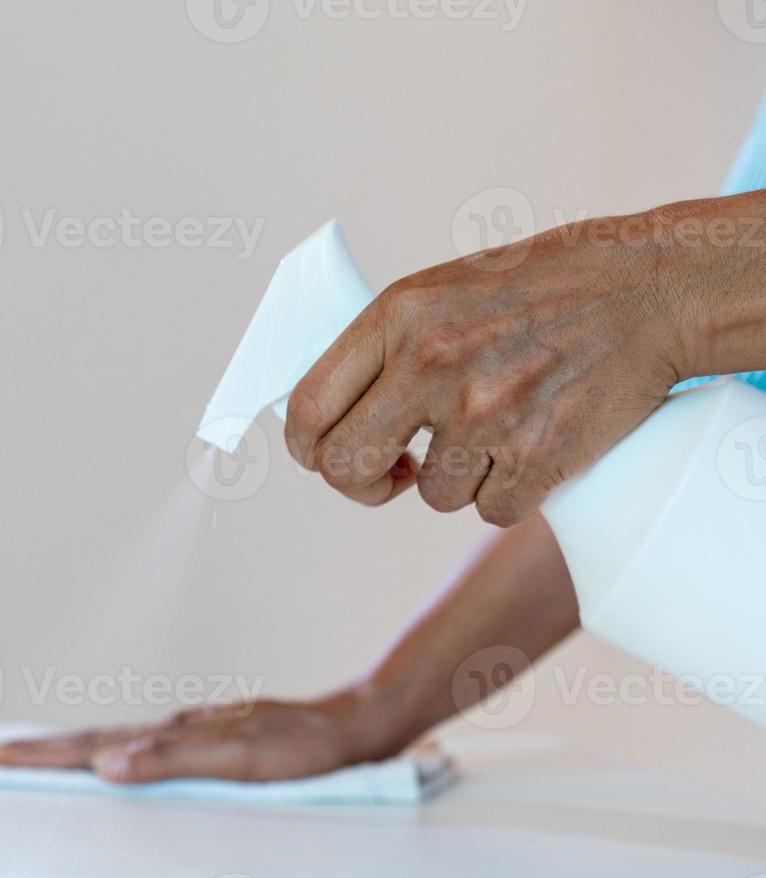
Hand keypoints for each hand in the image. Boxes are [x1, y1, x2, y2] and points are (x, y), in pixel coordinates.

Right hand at [0, 700, 393, 783]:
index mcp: (168, 736)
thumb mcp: (240, 759)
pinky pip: (137, 748)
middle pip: (84, 740)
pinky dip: (103, 753)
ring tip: (22, 755)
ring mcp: (185, 733)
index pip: (84, 747)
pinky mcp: (203, 741)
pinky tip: (104, 760)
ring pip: (108, 741)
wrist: (354, 724)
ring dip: (60, 750)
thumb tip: (106, 767)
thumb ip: (172, 760)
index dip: (33, 755)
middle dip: (29, 750)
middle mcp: (170, 730)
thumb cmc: (304, 749)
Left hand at [283, 194, 765, 525]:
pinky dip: (508, 493)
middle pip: (345, 467)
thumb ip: (383, 346)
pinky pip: (491, 511)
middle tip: (387, 476)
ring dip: (455, 479)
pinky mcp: (539, 456)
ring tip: (494, 430)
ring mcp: (486, 414)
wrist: (649, 289)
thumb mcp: (441, 290)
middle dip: (361, 484)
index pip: (309, 407)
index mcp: (398, 317)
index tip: (324, 455)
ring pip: (430, 495)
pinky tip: (530, 448)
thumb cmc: (540, 287)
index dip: (306, 447)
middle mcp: (432, 365)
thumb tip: (329, 413)